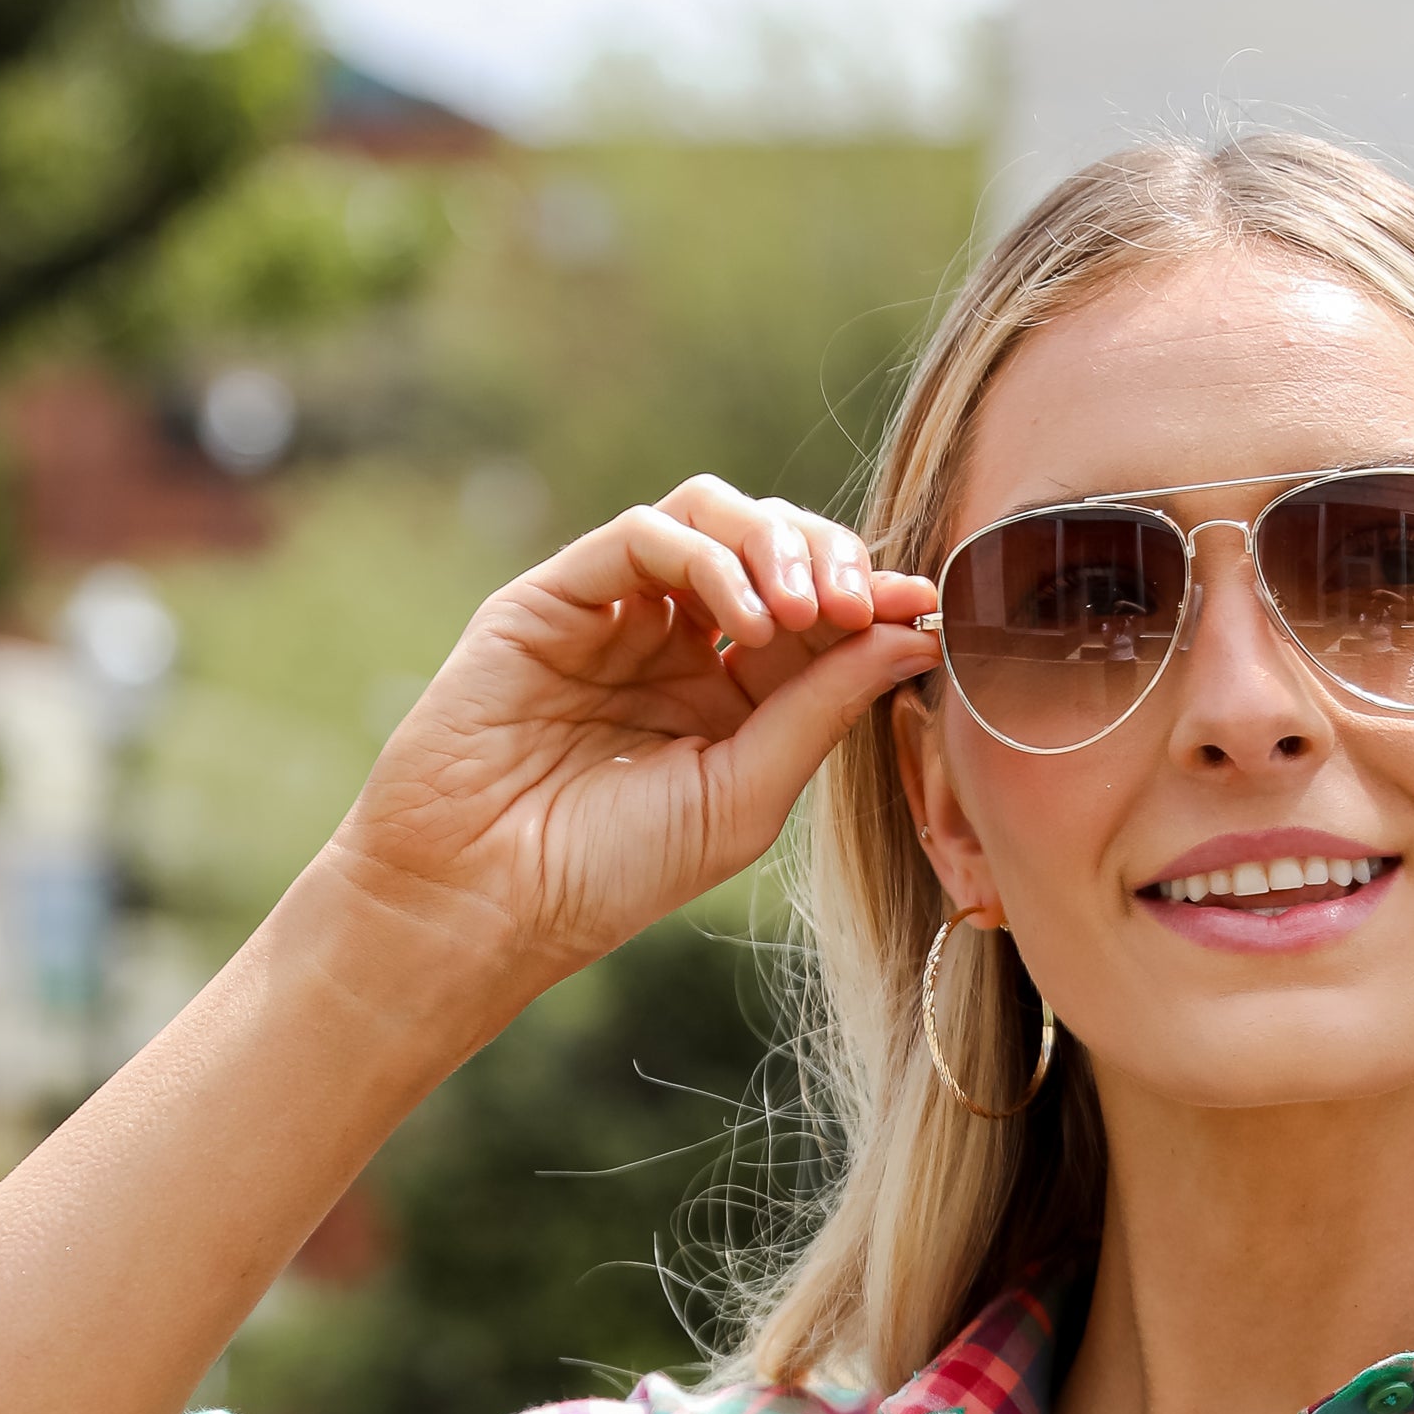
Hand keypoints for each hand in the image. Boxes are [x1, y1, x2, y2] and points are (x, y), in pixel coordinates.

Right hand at [315, 474, 935, 1013]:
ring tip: (803, 612)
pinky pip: (644, 534)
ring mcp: (616, 611)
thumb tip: (914, 632)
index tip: (925, 608)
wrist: (489, 896)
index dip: (872, 600)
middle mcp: (676, 641)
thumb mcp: (748, 793)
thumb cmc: (614, 870)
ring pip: (712, 517)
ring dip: (774, 544)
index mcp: (731, 696)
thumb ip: (824, 709)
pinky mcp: (557, 594)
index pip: (815, 614)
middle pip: (772, 546)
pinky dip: (707, 558)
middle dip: (830, 560)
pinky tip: (743, 623)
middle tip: (861, 604)